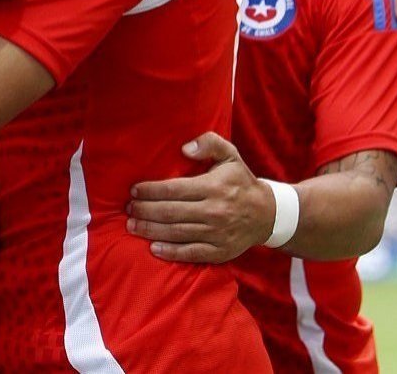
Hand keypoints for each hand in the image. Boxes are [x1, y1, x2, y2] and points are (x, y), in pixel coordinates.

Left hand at [126, 132, 274, 263]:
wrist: (268, 214)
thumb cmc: (241, 181)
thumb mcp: (230, 155)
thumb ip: (209, 143)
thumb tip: (185, 148)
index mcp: (213, 187)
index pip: (174, 189)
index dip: (150, 191)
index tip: (134, 190)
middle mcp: (214, 211)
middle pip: (170, 212)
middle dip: (145, 211)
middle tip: (128, 209)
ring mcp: (217, 234)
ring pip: (177, 233)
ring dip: (151, 230)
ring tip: (132, 226)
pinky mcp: (219, 251)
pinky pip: (191, 253)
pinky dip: (171, 252)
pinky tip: (153, 248)